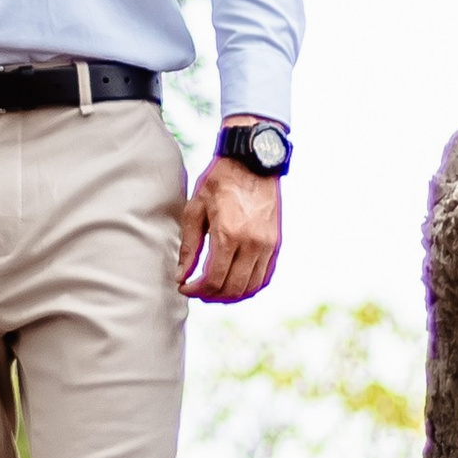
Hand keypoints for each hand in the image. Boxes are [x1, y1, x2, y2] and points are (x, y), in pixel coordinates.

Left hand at [178, 147, 281, 303]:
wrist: (252, 162)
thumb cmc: (219, 182)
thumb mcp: (195, 210)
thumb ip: (188, 247)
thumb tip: (181, 276)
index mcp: (229, 235)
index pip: (213, 280)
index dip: (196, 290)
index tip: (184, 287)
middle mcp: (252, 243)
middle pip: (233, 288)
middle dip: (211, 296)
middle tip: (196, 290)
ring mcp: (268, 245)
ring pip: (251, 287)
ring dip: (230, 295)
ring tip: (212, 289)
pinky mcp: (276, 243)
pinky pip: (265, 276)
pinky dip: (249, 286)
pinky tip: (233, 282)